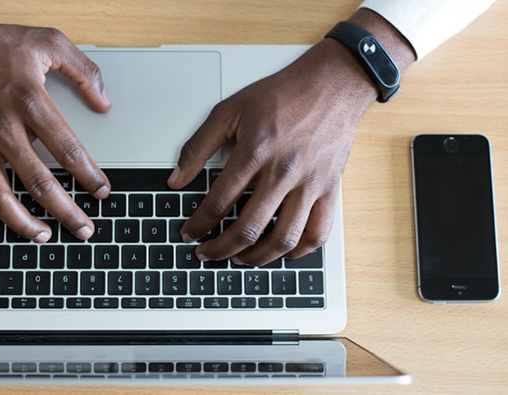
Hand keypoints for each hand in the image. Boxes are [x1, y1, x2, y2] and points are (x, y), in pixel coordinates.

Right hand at [0, 0, 110, 253]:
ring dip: (24, 224)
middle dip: (66, 211)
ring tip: (45, 237)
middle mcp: (3, 129)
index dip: (89, 175)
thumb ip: (82, 70)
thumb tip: (104, 102)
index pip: (68, 150)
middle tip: (85, 230)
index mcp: (30, 102)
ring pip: (1, 196)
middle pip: (39, 182)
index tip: (102, 191)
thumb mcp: (48, 42)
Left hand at [168, 39, 380, 265]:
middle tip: (206, 253)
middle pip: (247, 228)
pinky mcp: (330, 190)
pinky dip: (298, 251)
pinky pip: (317, 234)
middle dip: (220, 249)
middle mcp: (283, 172)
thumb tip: (176, 179)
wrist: (331, 85)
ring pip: (283, 239)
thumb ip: (198, 146)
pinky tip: (281, 252)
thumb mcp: (229, 110)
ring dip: (256, 258)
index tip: (189, 233)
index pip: (218, 202)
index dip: (198, 224)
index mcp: (255, 152)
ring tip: (240, 259)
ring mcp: (310, 184)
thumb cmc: (281, 96)